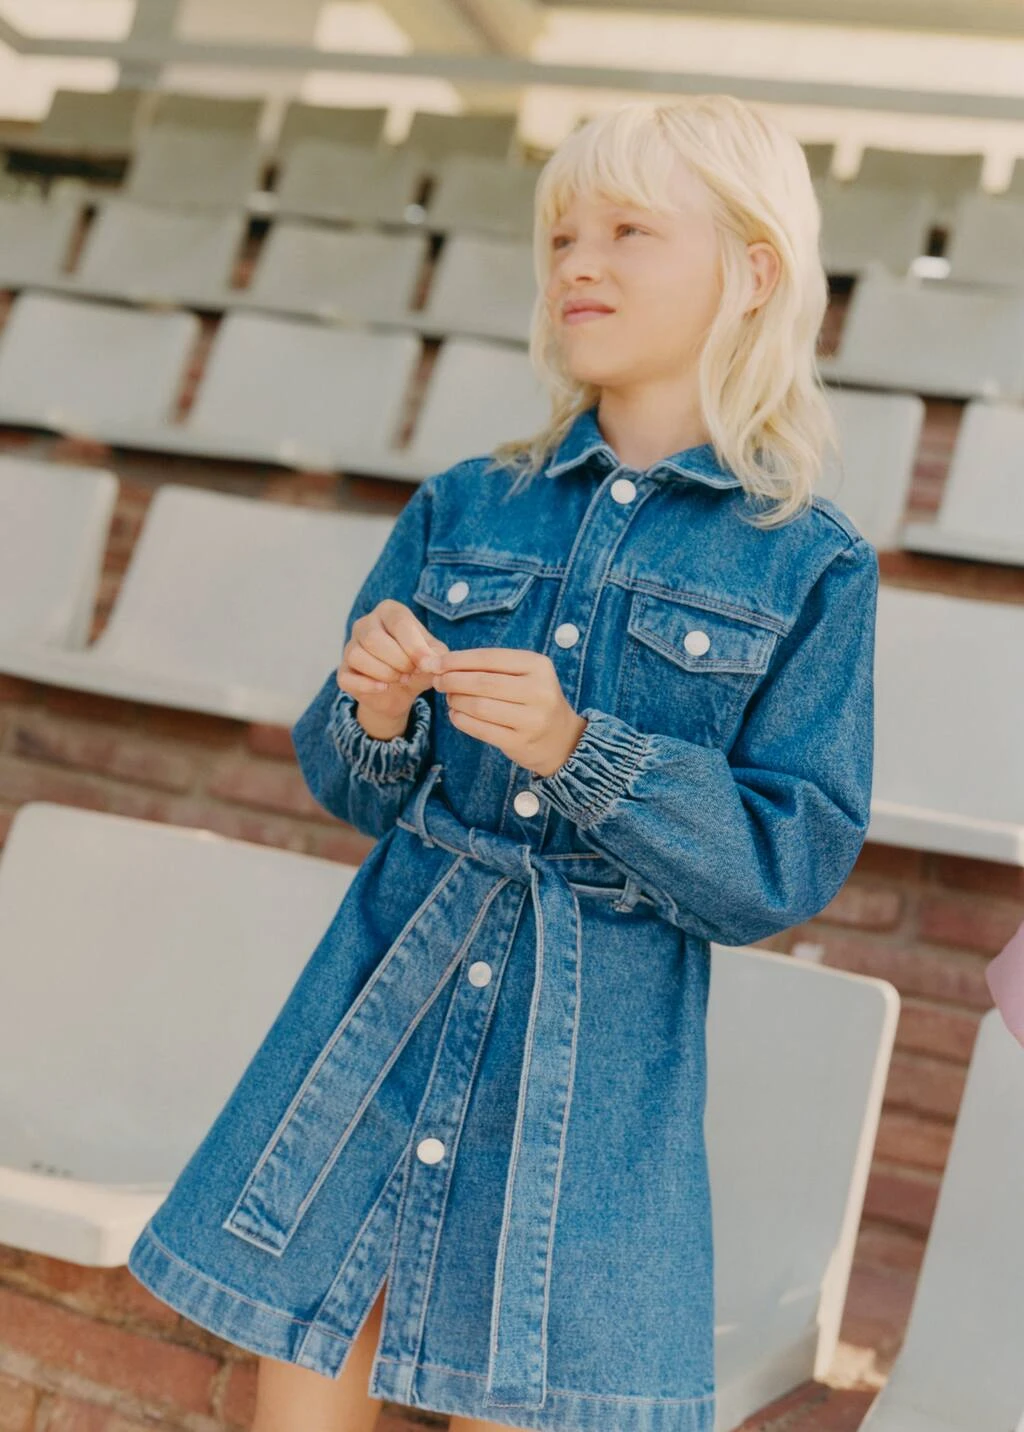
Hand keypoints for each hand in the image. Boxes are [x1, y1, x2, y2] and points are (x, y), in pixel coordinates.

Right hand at [336, 599, 448, 724]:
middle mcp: (365, 623)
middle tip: (411, 672)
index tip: (427, 665)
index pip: (399, 622)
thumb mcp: (433, 657)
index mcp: (389, 611)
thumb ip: (435, 656)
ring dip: (384, 673)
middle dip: (398, 661)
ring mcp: (350, 646)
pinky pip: (347, 677)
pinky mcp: (343, 670)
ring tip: (400, 679)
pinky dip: (368, 685)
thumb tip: (431, 662)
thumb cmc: (417, 665)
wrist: (400, 692)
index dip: (414, 646)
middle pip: (374, 638)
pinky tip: (384, 688)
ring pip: (357, 655)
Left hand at [430, 647, 587, 777]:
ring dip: (456, 701)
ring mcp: (531, 719)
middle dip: (452, 680)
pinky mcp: (520, 742)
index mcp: (538, 666)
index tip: (435, 662)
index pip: (489, 658)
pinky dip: (462, 721)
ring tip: (450, 699)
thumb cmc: (533, 700)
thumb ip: (490, 667)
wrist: (562, 740)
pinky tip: (456, 715)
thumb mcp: (524, 675)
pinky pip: (481, 729)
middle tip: (437, 681)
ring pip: (479, 706)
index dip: (457, 660)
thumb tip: (443, 663)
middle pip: (482, 683)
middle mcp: (539, 690)